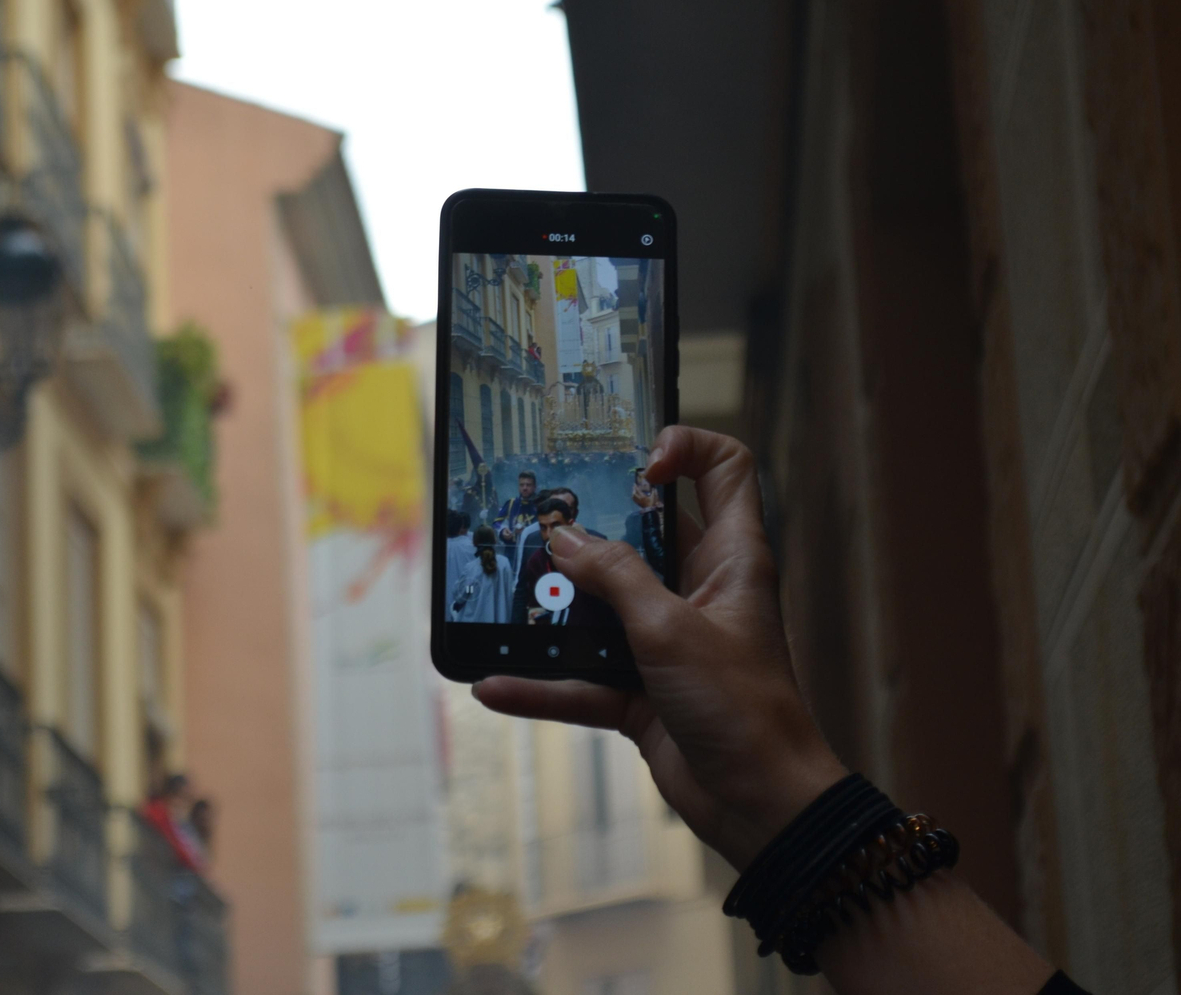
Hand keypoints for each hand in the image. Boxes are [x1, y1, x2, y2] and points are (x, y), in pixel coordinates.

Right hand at [473, 425, 845, 868]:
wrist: (763, 808)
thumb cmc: (745, 710)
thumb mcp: (671, 631)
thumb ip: (616, 578)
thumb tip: (565, 539)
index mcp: (730, 558)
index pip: (724, 470)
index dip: (685, 448)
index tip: (637, 461)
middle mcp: (698, 591)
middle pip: (640, 536)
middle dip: (586, 529)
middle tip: (536, 520)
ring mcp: (667, 642)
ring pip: (600, 610)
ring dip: (554, 609)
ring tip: (504, 595)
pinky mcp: (642, 693)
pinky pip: (582, 679)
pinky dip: (543, 684)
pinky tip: (495, 684)